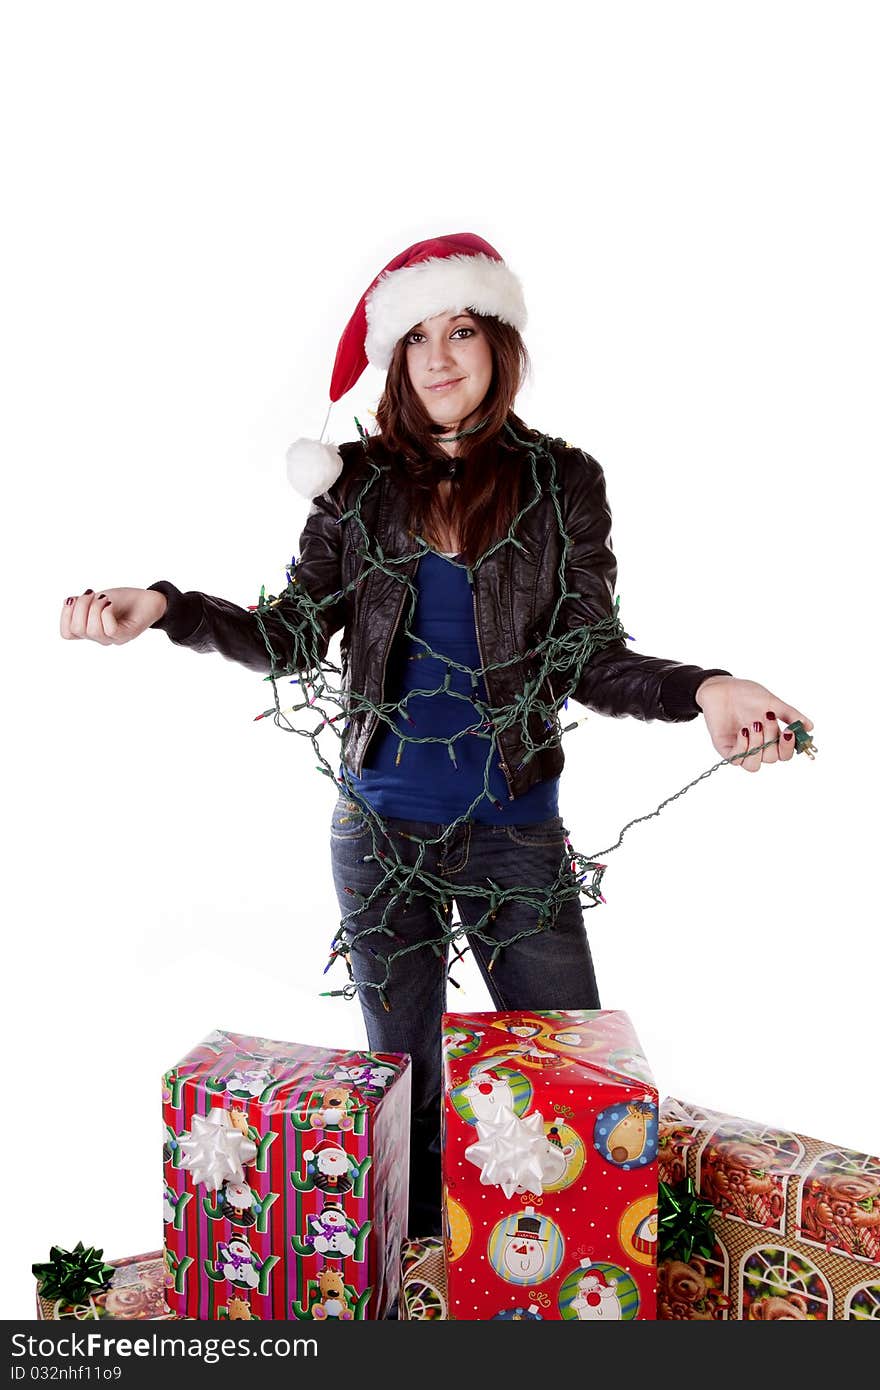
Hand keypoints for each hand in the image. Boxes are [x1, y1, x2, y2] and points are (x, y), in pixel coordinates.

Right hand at [60, 587, 167, 645]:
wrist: (150, 598)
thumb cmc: (124, 599)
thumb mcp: (96, 598)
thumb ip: (81, 604)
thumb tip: (70, 603)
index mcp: (90, 630)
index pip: (67, 634)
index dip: (65, 615)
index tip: (73, 599)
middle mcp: (100, 637)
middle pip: (77, 629)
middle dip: (80, 606)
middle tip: (92, 594)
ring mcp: (113, 638)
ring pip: (92, 630)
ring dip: (94, 607)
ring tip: (105, 598)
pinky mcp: (127, 635)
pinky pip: (109, 629)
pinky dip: (106, 612)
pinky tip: (111, 603)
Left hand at [694, 675, 812, 771]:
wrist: (722, 687)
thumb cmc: (747, 694)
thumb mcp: (772, 703)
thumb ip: (790, 716)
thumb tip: (810, 727)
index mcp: (771, 738)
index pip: (784, 754)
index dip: (789, 747)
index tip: (790, 732)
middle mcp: (758, 747)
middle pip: (771, 758)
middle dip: (771, 738)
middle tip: (767, 717)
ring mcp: (742, 749)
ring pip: (754, 765)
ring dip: (757, 745)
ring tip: (754, 724)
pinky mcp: (727, 749)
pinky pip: (737, 759)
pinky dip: (743, 747)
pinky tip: (743, 731)